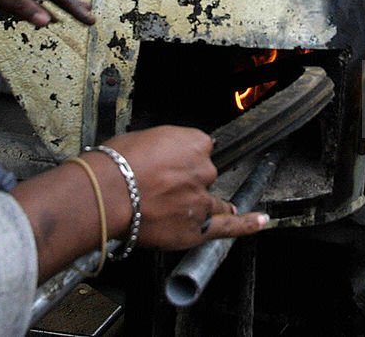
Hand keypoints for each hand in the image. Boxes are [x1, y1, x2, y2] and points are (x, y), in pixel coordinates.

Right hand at [105, 126, 267, 249]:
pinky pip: (228, 227)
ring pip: (212, 201)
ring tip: (186, 207)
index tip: (172, 163)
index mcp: (194, 142)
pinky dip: (247, 225)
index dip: (184, 157)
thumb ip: (163, 146)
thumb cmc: (115, 165)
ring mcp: (202, 200)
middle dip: (188, 180)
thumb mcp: (142, 138)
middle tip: (161, 186)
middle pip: (205, 174)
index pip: (201, 148)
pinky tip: (259, 222)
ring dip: (204, 203)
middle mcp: (204, 169)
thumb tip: (162, 155)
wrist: (105, 194)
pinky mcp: (197, 227)